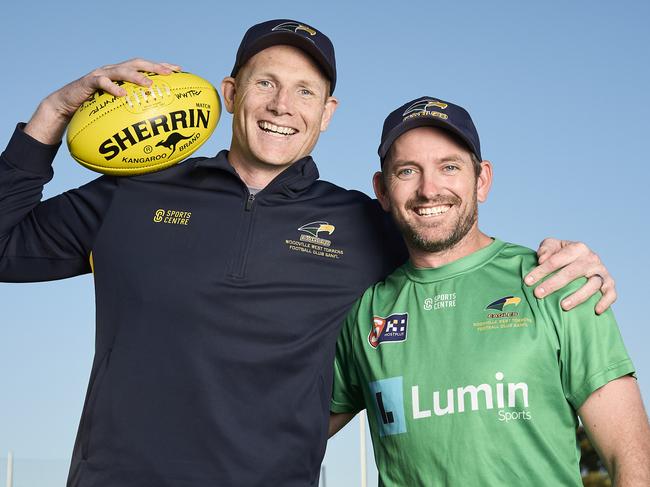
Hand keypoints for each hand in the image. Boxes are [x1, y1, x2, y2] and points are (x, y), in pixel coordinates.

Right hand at [24, 58, 180, 143]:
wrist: (66, 105)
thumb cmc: (94, 108)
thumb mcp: (116, 109)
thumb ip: (132, 112)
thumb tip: (155, 130)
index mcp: (123, 75)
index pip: (146, 67)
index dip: (162, 66)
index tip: (180, 70)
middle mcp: (114, 70)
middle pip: (137, 63)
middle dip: (154, 66)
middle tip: (169, 73)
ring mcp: (101, 74)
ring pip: (121, 70)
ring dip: (136, 76)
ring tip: (149, 84)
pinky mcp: (88, 81)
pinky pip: (101, 82)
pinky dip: (112, 87)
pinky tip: (121, 94)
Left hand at [524, 238, 615, 313]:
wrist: (582, 259)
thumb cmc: (562, 254)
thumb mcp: (552, 246)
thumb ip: (546, 248)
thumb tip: (542, 258)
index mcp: (577, 248)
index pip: (556, 260)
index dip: (541, 271)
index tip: (527, 282)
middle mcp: (592, 259)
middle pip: (572, 272)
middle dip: (553, 284)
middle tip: (538, 294)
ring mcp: (602, 272)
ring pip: (593, 285)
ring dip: (578, 296)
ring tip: (563, 306)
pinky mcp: (610, 283)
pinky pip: (611, 293)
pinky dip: (605, 301)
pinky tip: (596, 310)